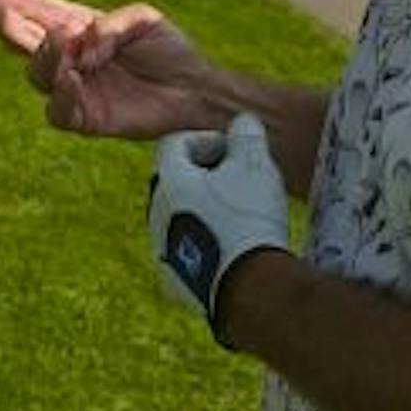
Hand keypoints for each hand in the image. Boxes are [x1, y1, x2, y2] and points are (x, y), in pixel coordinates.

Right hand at [0, 0, 217, 137]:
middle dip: (3, 22)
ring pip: (37, 75)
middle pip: (24, 41)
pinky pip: (58, 112)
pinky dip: (62, 94)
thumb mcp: (141, 20)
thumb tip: (81, 44)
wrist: (194, 88)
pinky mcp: (86, 118)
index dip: (15, 0)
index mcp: (78, 28)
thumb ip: (110, 26)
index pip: (40, 12)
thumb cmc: (167, 49)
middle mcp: (69, 57)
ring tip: (58, 40)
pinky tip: (71, 77)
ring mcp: (74, 88)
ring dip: (42, 56)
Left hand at [147, 113, 289, 341]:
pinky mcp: (174, 282)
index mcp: (168, 180)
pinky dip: (207, 246)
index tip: (234, 151)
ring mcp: (161, 250)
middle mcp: (156, 213)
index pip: (176, 144)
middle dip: (206, 176)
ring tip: (240, 218)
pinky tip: (235, 249)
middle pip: (175, 182)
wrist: (248, 287)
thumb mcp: (255, 164)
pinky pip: (186, 254)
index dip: (207, 141)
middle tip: (239, 182)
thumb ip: (245, 134)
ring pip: (179, 219)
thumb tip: (242, 123)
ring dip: (205, 212)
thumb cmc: (248, 218)